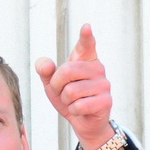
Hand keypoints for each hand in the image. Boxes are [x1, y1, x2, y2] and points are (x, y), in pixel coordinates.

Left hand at [35, 23, 114, 149]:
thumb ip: (45, 72)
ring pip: (70, 91)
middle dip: (56, 86)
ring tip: (74, 102)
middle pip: (66, 71)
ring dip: (66, 101)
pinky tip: (81, 110)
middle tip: (63, 92)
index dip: (85, 37)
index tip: (85, 27)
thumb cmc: (69, 99)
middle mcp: (97, 68)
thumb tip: (44, 64)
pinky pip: (78, 105)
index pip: (86, 45)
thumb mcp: (53, 84)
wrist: (84, 122)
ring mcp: (104, 84)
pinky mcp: (105, 101)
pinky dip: (74, 111)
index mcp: (86, 59)